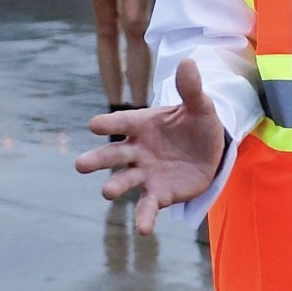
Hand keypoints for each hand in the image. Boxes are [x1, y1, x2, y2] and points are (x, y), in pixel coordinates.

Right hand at [74, 58, 226, 233]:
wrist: (211, 150)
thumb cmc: (198, 124)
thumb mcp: (199, 106)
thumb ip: (190, 88)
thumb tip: (188, 61)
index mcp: (142, 125)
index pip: (122, 122)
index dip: (109, 123)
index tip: (94, 125)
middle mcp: (137, 150)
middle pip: (113, 155)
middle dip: (98, 160)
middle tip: (80, 165)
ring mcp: (146, 173)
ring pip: (125, 180)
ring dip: (115, 186)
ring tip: (106, 192)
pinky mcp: (159, 193)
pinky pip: (148, 206)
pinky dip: (144, 218)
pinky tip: (143, 230)